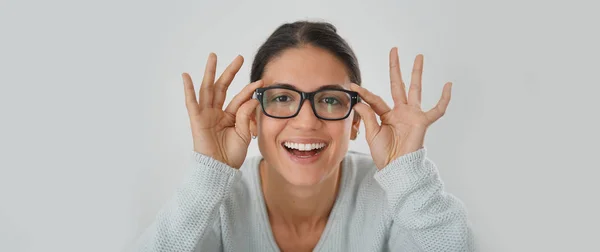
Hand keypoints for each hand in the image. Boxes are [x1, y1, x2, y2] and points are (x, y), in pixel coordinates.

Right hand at [182, 53, 262, 168]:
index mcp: (229, 116)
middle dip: (230, 72)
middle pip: (222, 87)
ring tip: (213, 56)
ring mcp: (206, 115)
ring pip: (208, 89)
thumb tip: (251, 98)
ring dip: (210, 72)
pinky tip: (186, 76)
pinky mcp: (196, 120)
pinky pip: (191, 102)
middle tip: (239, 57)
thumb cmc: (231, 155)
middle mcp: (217, 113)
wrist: (220, 169)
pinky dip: (188, 89)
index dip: (249, 90)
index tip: (260, 82)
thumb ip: (246, 115)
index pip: (240, 98)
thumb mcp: (244, 133)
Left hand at [351, 48, 451, 168]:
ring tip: (419, 57)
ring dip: (417, 73)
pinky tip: (448, 85)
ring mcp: (412, 115)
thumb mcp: (372, 134)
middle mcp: (400, 112)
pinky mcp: (422, 122)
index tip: (352, 86)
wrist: (396, 169)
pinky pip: (437, 109)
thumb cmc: (384, 155)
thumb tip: (359, 101)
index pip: (375, 99)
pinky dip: (444, 99)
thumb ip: (368, 117)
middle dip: (395, 68)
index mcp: (386, 115)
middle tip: (394, 50)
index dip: (363, 93)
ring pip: (415, 89)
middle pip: (398, 85)